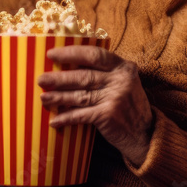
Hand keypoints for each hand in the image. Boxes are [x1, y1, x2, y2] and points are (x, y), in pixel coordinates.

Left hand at [37, 45, 153, 165]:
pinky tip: (54, 120)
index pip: (95, 55)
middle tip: (42, 79)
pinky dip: (66, 118)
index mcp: (124, 67)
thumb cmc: (128, 105)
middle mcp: (121, 80)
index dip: (71, 53)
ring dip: (58, 97)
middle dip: (60, 78)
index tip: (52, 54)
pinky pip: (81, 115)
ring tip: (43, 98)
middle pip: (84, 76)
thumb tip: (69, 66)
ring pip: (80, 95)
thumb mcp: (124, 82)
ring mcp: (115, 97)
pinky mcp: (108, 116)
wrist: (145, 133)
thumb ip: (105, 73)